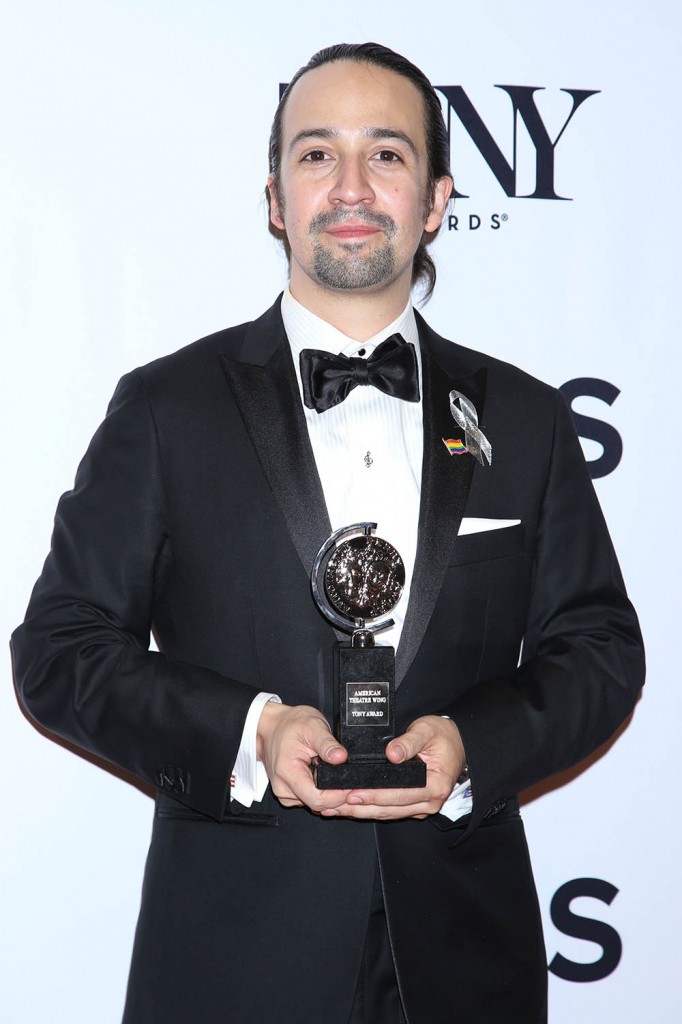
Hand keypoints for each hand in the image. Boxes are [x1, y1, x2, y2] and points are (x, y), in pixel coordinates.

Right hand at [256, 701, 352, 812]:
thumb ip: (328, 743)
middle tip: (350, 782)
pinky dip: (321, 793)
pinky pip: (309, 800)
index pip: (317, 799)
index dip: (339, 796)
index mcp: (288, 772)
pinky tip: (324, 780)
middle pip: (318, 805)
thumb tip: (341, 757)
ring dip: (330, 796)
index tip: (352, 787)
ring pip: (315, 805)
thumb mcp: (313, 726)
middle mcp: (283, 787)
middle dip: (338, 797)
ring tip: (334, 777)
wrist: (272, 726)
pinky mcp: (288, 794)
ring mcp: (285, 793)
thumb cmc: (289, 725)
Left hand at [319, 715, 465, 820]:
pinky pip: (391, 811)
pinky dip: (371, 809)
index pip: (399, 793)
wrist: (458, 742)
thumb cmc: (442, 736)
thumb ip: (408, 742)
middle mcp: (430, 801)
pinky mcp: (415, 806)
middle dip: (361, 808)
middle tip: (335, 805)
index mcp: (435, 785)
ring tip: (336, 809)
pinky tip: (352, 808)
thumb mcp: (426, 730)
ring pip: (388, 814)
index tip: (352, 793)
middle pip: (391, 809)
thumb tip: (392, 754)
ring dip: (362, 813)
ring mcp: (423, 806)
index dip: (374, 795)